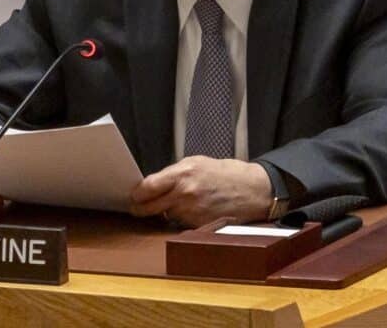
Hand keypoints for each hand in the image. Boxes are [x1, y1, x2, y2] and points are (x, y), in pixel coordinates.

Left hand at [129, 156, 272, 226]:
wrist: (253, 190)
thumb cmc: (226, 173)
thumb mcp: (197, 162)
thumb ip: (173, 173)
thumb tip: (153, 184)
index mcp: (182, 174)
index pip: (147, 188)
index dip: (136, 194)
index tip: (133, 196)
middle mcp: (184, 194)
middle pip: (148, 207)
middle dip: (141, 208)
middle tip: (138, 207)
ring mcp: (191, 212)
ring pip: (165, 215)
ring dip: (165, 212)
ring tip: (179, 203)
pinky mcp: (199, 225)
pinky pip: (180, 223)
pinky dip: (181, 219)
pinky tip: (192, 210)